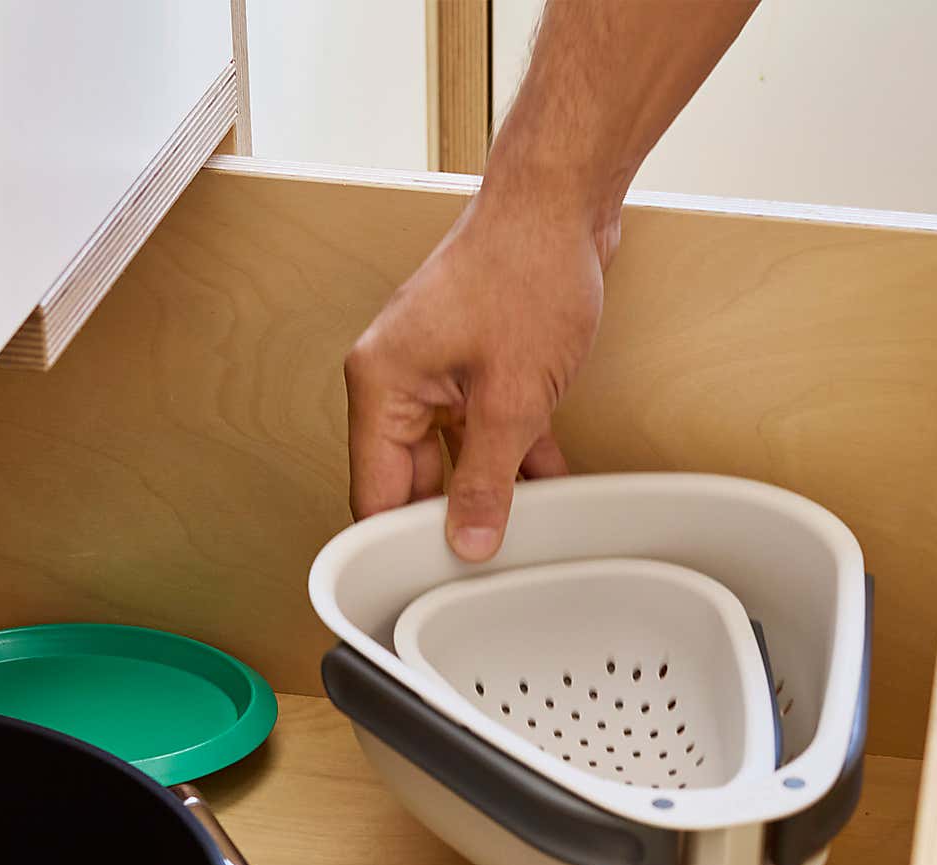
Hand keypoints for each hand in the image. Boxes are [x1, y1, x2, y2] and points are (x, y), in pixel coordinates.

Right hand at [344, 191, 616, 558]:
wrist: (563, 203)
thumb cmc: (526, 271)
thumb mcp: (511, 398)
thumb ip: (486, 479)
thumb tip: (468, 541)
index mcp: (381, 386)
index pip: (372, 492)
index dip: (396, 544)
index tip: (420, 588)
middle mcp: (398, 381)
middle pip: (411, 481)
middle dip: (450, 521)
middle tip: (482, 568)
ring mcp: (438, 374)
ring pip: (453, 459)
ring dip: (490, 491)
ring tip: (520, 534)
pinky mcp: (475, 367)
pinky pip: (484, 431)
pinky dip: (513, 458)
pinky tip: (548, 490)